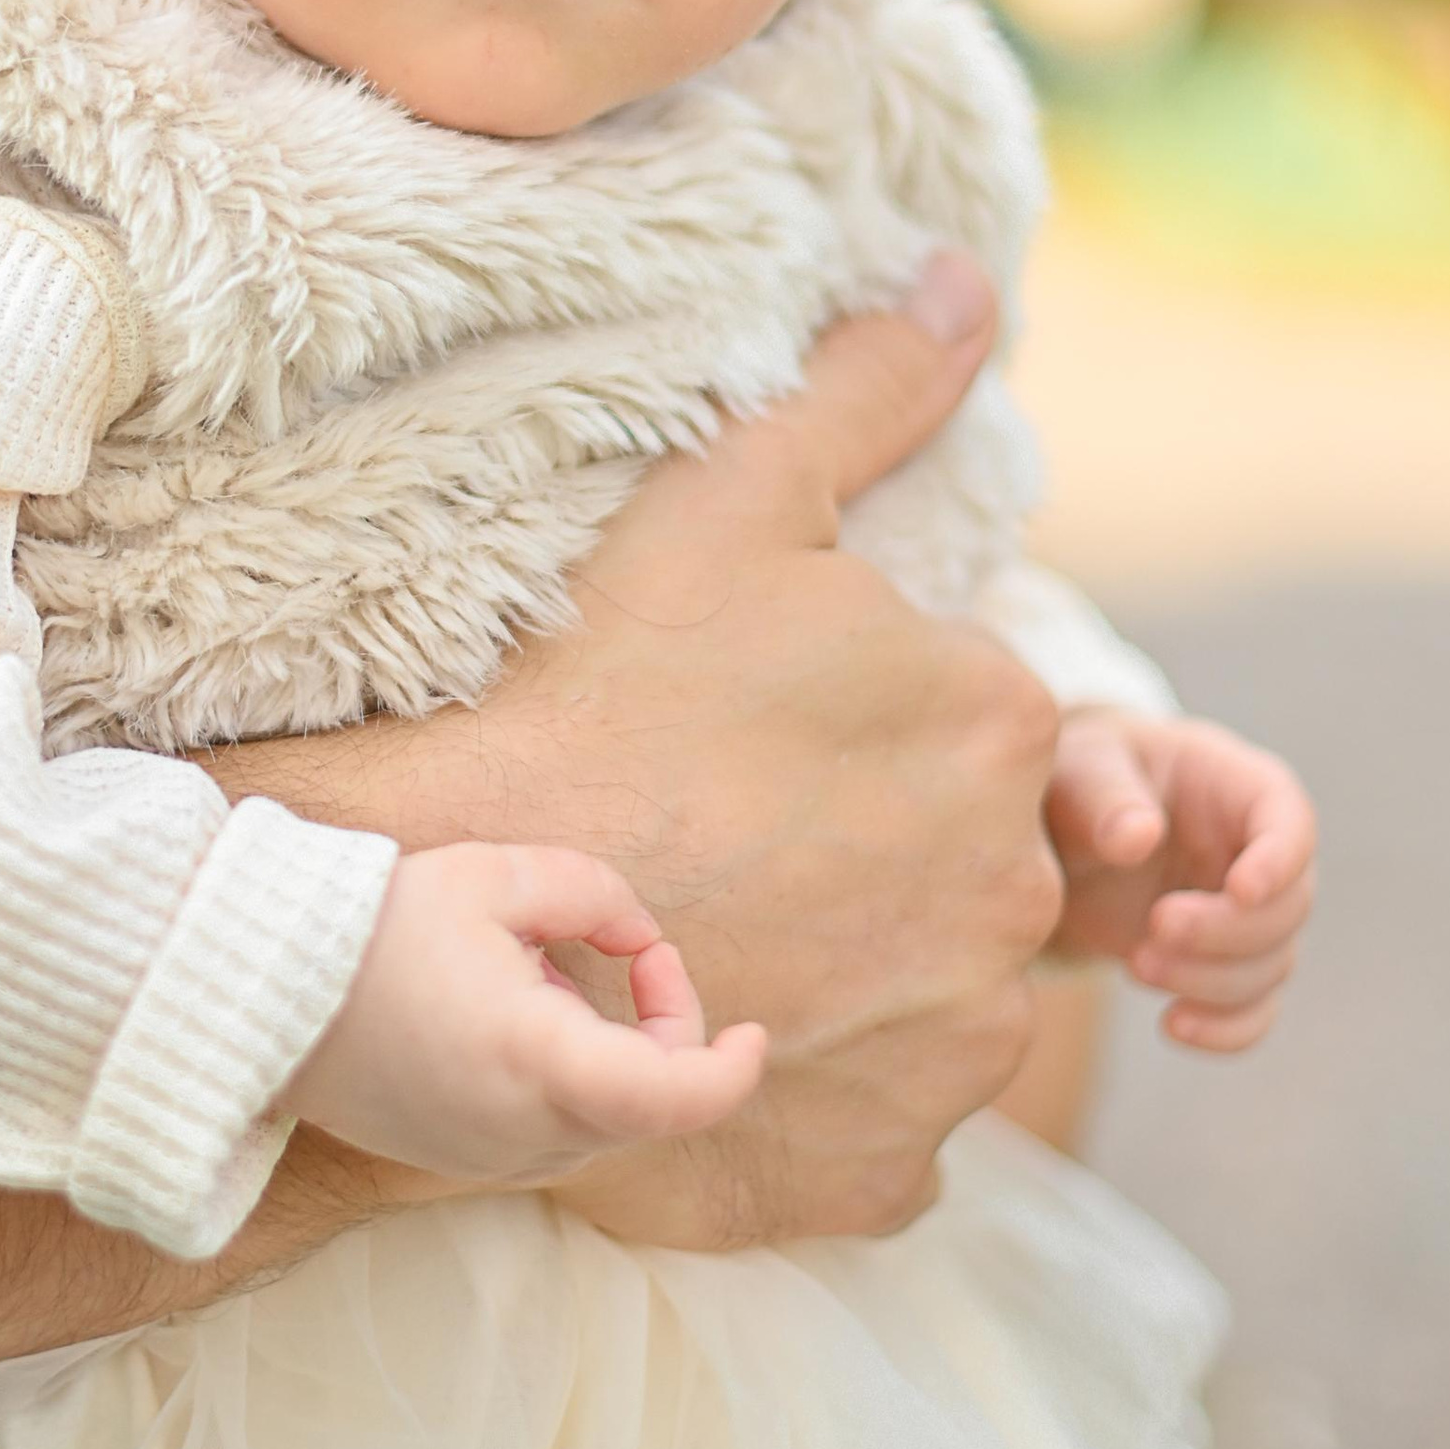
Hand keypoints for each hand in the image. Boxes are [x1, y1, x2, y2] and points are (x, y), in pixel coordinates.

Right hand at [213, 255, 1062, 1241]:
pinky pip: (882, 1126)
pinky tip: (715, 1019)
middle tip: (725, 835)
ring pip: (933, 999)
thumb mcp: (726, 502)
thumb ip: (869, 391)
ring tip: (713, 927)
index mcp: (996, 725)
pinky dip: (818, 1091)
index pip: (974, 734)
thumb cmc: (580, 684)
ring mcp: (955, 1048)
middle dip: (872, 858)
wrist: (438, 903)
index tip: (754, 745)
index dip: (859, 735)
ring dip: (853, 976)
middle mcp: (1011, 897)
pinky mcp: (887, 1168)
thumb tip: (964, 280)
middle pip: (965, 870)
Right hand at [287, 841, 764, 1181]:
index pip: (676, 1099)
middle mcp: (521, 1132)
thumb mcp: (497, 876)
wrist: (261, 994)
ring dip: (608, 1053)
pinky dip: (562, 1079)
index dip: (731, 1070)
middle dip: (665, 1033)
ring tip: (536, 974)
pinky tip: (504, 1014)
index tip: (753, 1031)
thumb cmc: (375, 928)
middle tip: (630, 953)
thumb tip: (638, 941)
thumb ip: (596, 898)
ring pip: (599, 1120)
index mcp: (538, 1062)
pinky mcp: (456, 1162)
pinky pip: (547, 1130)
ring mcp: (486, 1159)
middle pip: (646, 1106)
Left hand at [1044, 708, 1316, 1050]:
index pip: (1291, 820)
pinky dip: (1225, 1029)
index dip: (1280, 860)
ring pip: (1273, 964)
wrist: (1054, 838)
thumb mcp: (1079, 769)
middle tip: (1156, 928)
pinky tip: (1172, 1026)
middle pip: (1291, 905)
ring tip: (1136, 964)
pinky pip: (1253, 1010)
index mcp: (1237, 786)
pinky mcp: (1222, 965)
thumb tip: (1139, 837)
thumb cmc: (1075, 782)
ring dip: (1214, 980)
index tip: (1238, 890)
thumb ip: (1105, 797)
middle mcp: (1257, 853)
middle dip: (1228, 929)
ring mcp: (1246, 914)